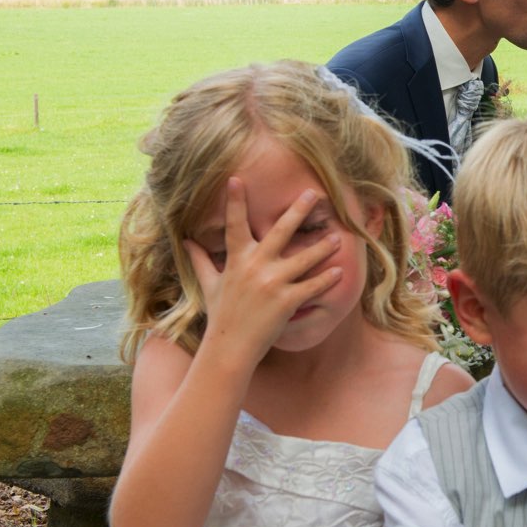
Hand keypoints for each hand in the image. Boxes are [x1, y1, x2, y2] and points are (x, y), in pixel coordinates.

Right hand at [182, 178, 342, 362]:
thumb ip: (201, 260)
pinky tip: (339, 272)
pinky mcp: (286, 301)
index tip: (236, 179)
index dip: (235, 201)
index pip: (234, 224)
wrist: (229, 347)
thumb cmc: (221, 315)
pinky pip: (311, 286)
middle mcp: (255, 267)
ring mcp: (272, 283)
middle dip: (297, 211)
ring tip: (337, 236)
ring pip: (303, 258)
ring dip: (322, 247)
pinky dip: (326, 280)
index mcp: (237, 259)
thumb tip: (186, 241)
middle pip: (280, 231)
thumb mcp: (209, 284)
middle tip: (312, 193)